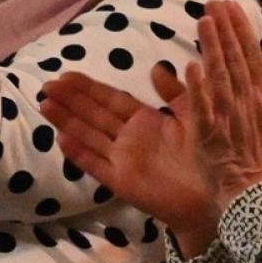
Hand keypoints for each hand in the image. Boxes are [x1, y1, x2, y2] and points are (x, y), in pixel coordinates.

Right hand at [42, 66, 221, 248]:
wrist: (217, 195)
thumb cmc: (210, 155)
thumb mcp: (194, 114)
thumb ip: (175, 93)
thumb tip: (156, 68)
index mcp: (147, 121)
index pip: (111, 100)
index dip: (89, 88)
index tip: (66, 75)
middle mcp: (131, 138)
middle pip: (94, 115)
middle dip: (70, 101)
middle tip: (46, 85)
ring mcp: (124, 160)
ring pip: (89, 136)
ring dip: (67, 122)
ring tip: (44, 105)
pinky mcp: (123, 181)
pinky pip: (96, 166)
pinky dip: (79, 154)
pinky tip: (60, 141)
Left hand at [186, 0, 261, 208]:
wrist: (261, 192)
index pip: (253, 56)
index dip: (241, 30)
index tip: (231, 7)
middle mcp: (248, 102)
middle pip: (235, 60)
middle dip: (224, 30)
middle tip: (211, 3)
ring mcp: (229, 117)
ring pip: (220, 76)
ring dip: (212, 47)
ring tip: (202, 20)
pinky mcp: (211, 134)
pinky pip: (204, 108)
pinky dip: (199, 88)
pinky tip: (191, 66)